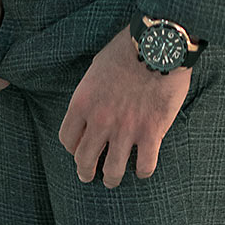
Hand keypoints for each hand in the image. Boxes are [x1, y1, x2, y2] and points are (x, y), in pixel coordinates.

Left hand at [59, 28, 191, 188]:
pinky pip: (144, 166)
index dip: (72, 147)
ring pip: (112, 172)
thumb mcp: (97, 67)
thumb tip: (93, 104)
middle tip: (89, 174)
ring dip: (111, 179)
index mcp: (83, 103)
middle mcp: (100, 121)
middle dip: (85, 171)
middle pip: (84, 160)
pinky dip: (143, 172)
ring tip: (112, 179)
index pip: (67, 139)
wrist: (157, 44)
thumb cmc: (127, 48)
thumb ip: (91, 91)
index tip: (78, 148)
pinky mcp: (151, 132)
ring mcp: (126, 130)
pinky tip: (142, 169)